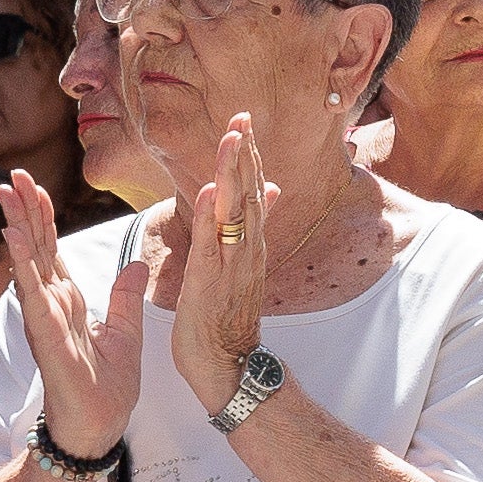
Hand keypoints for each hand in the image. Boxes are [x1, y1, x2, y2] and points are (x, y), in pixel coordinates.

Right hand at [0, 166, 146, 461]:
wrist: (101, 426)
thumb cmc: (107, 386)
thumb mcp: (127, 332)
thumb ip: (127, 297)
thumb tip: (136, 263)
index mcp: (69, 301)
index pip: (52, 249)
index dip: (42, 217)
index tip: (33, 184)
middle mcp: (51, 305)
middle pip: (35, 247)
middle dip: (24, 210)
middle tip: (11, 174)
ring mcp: (45, 319)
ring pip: (28, 264)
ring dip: (16, 227)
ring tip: (4, 193)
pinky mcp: (47, 337)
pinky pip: (32, 296)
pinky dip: (22, 267)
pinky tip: (11, 240)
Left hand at [163, 119, 269, 424]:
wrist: (230, 364)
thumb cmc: (230, 317)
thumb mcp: (245, 264)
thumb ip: (257, 225)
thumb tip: (272, 188)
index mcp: (250, 243)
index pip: (252, 190)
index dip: (248, 156)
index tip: (243, 122)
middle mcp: (246, 250)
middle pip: (248, 193)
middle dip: (245, 154)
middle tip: (242, 117)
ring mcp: (232, 266)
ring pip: (235, 212)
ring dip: (234, 175)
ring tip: (232, 140)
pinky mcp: (211, 283)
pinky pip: (211, 245)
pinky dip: (211, 217)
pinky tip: (210, 191)